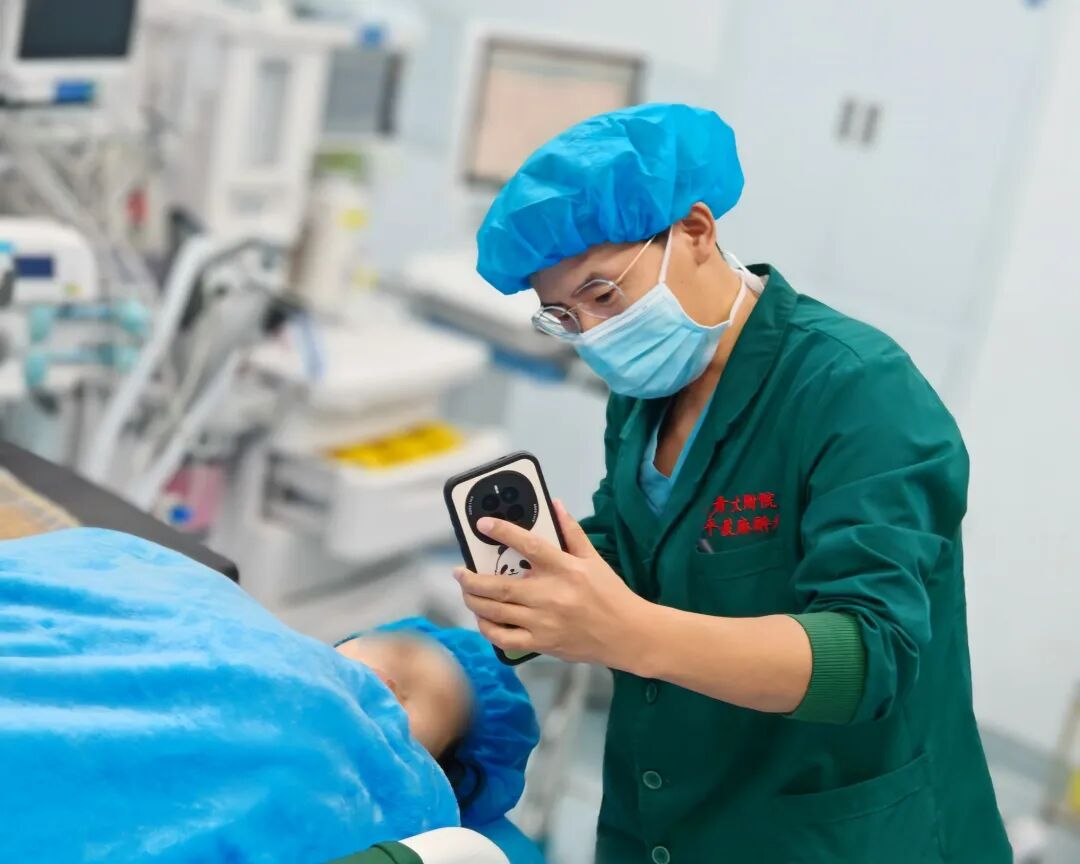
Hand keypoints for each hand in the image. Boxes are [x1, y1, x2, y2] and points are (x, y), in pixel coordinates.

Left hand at [454, 499, 645, 667]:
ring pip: (496, 612)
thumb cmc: (611, 594)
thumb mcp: (593, 559)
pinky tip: (482, 618)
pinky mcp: (542, 643)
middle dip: (471, 579)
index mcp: (564, 570)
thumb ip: (571, 532)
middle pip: (499, 587)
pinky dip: (487, 628)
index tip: (483, 524)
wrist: (628, 635)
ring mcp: (543, 623)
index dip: (504, 532)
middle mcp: (550, 596)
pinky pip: (504, 639)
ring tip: (466, 591)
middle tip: (459, 571)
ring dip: (474, 600)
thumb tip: (555, 505)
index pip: (529, 545)